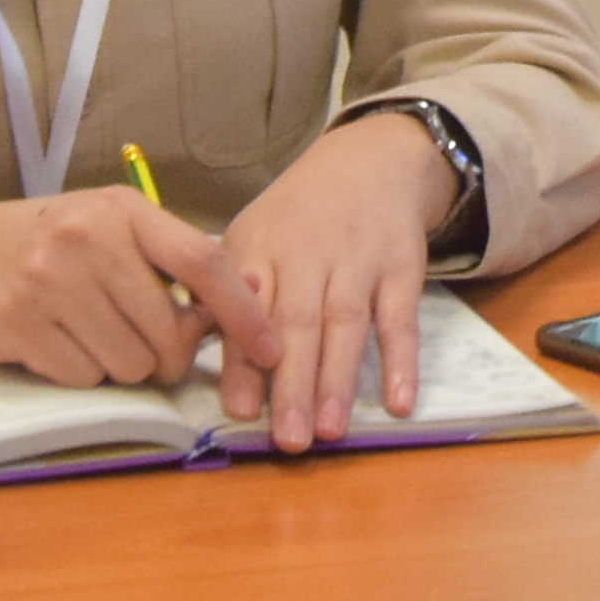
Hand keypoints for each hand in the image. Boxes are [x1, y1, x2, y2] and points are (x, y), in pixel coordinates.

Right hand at [0, 187, 282, 391]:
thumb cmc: (44, 243)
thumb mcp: (106, 229)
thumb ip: (165, 262)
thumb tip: (239, 311)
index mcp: (122, 211)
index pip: (202, 261)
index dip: (243, 310)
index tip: (272, 347)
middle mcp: (88, 240)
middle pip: (168, 333)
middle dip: (166, 354)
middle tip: (144, 343)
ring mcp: (50, 283)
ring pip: (129, 363)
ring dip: (120, 363)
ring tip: (90, 332)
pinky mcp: (20, 325)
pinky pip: (83, 377)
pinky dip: (79, 372)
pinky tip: (57, 342)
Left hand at [215, 110, 460, 451]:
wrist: (368, 161)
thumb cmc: (298, 218)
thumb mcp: (252, 239)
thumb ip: (228, 297)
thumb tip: (197, 360)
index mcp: (258, 249)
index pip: (247, 309)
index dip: (244, 360)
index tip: (241, 410)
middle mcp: (307, 254)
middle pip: (298, 322)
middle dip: (292, 383)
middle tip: (289, 440)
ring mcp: (357, 260)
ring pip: (346, 324)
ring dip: (339, 379)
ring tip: (331, 431)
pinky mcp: (401, 267)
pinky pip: (402, 317)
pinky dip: (402, 360)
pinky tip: (400, 402)